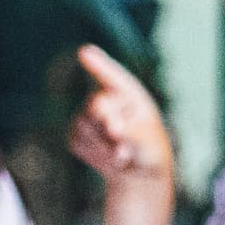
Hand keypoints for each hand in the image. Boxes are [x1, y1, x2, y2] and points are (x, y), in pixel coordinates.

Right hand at [67, 46, 174, 194]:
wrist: (136, 173)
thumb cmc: (149, 150)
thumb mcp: (148, 140)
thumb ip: (130, 130)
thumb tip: (110, 127)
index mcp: (129, 94)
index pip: (112, 77)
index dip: (99, 64)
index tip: (85, 52)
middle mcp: (106, 100)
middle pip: (96, 104)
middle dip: (107, 124)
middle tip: (120, 140)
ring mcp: (87, 116)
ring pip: (84, 126)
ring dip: (104, 146)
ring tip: (123, 155)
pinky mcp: (75, 134)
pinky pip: (77, 141)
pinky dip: (94, 154)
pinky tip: (108, 157)